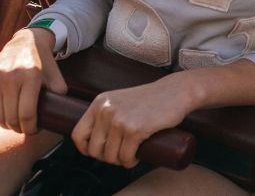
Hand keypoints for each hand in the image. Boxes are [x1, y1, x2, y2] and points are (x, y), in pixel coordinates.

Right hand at [0, 27, 66, 134]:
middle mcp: (10, 75)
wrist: (25, 42)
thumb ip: (60, 96)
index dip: (30, 128)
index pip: (27, 114)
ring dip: (4, 125)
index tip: (33, 130)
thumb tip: (61, 117)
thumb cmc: (42, 64)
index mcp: (31, 76)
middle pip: (11, 117)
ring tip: (12, 124)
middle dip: (18, 128)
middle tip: (23, 128)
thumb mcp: (56, 77)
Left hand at [71, 75, 193, 167]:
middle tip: (120, 153)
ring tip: (130, 154)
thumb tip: (94, 141)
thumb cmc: (150, 99)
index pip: (78, 135)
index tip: (99, 151)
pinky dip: (130, 161)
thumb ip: (106, 114)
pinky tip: (137, 155)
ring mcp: (120, 120)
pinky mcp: (135, 129)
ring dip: (120, 161)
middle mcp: (106, 111)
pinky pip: (126, 157)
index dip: (86, 149)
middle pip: (94, 150)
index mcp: (99, 103)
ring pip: (111, 156)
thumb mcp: (120, 101)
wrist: (176, 91)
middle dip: (107, 157)